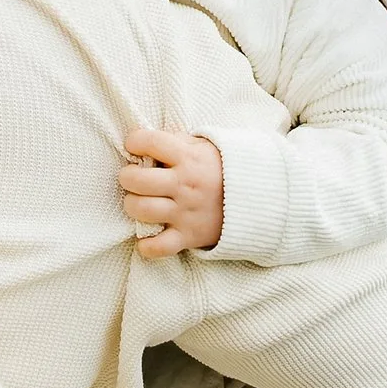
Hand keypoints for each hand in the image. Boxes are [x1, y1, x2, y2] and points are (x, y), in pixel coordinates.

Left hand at [117, 126, 224, 257]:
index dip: (134, 141)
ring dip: (132, 206)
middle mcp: (185, 184)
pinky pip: (159, 247)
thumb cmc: (222, 169)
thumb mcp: (204, 146)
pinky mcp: (189, 236)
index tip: (134, 146)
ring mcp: (186, 212)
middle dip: (126, 177)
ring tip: (138, 202)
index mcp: (188, 157)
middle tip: (131, 178)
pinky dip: (147, 246)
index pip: (149, 141)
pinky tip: (145, 237)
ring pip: (142, 210)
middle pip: (137, 180)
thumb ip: (176, 141)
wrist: (260, 197)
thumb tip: (145, 143)